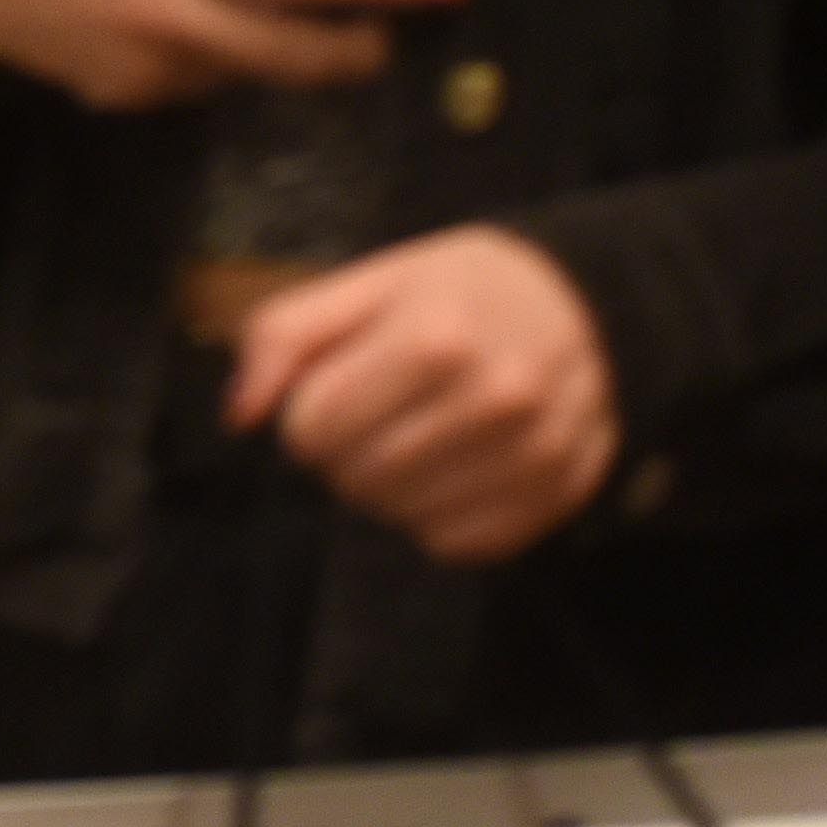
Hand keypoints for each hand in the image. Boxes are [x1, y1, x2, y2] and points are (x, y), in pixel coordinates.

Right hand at [0, 0, 464, 108]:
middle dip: (356, 46)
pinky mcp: (121, 90)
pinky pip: (198, 81)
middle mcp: (164, 4)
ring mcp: (143, 59)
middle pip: (291, 50)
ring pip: (247, 71)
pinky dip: (225, 60)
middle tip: (395, 31)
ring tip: (322, 31)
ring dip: (293, 56)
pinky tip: (220, 27)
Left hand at [226, 226, 618, 563]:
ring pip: (402, 518)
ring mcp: (536, 453)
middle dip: (345, 450)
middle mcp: (495, 398)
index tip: (337, 387)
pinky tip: (456, 465)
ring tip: (417, 433)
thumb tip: (240, 414)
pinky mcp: (559, 495)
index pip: (313, 428)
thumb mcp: (368, 282)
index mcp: (435, 335)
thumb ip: (286, 334)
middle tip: (378, 411)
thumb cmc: (457, 291)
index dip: (308, 411)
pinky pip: (458, 544)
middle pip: (356, 478)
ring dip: (389, 486)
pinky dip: (439, 516)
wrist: (586, 304)